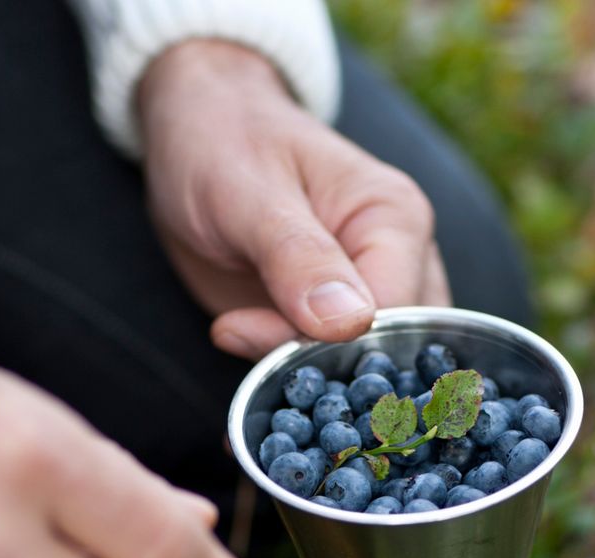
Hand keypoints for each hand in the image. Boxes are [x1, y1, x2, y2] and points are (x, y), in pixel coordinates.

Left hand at [139, 40, 450, 359]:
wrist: (194, 133)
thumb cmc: (223, 143)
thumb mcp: (249, 193)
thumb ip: (297, 257)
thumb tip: (347, 324)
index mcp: (397, 220)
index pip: (394, 312)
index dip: (334, 343)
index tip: (256, 334)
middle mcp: (401, 264)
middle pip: (390, 352)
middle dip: (325, 374)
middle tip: (249, 359)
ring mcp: (371, 299)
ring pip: (364, 372)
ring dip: (308, 387)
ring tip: (243, 359)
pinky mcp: (334, 326)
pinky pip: (330, 372)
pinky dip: (291, 384)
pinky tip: (245, 368)